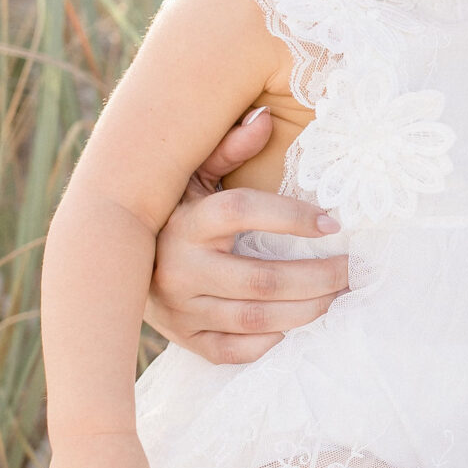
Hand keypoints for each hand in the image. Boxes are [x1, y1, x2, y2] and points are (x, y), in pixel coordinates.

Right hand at [146, 108, 347, 363]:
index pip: (243, 212)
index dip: (291, 217)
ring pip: (255, 318)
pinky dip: (271, 341)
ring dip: (307, 310)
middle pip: (262, 280)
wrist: (115, 265)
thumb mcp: (193, 176)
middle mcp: (179, 267)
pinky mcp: (184, 339)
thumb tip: (266, 117)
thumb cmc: (175, 213)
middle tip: (352, 270)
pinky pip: (234, 350)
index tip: (334, 222)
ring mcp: (180, 309)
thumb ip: (228, 149)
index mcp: (187, 221)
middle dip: (318, 277)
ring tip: (339, 296)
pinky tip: (297, 325)